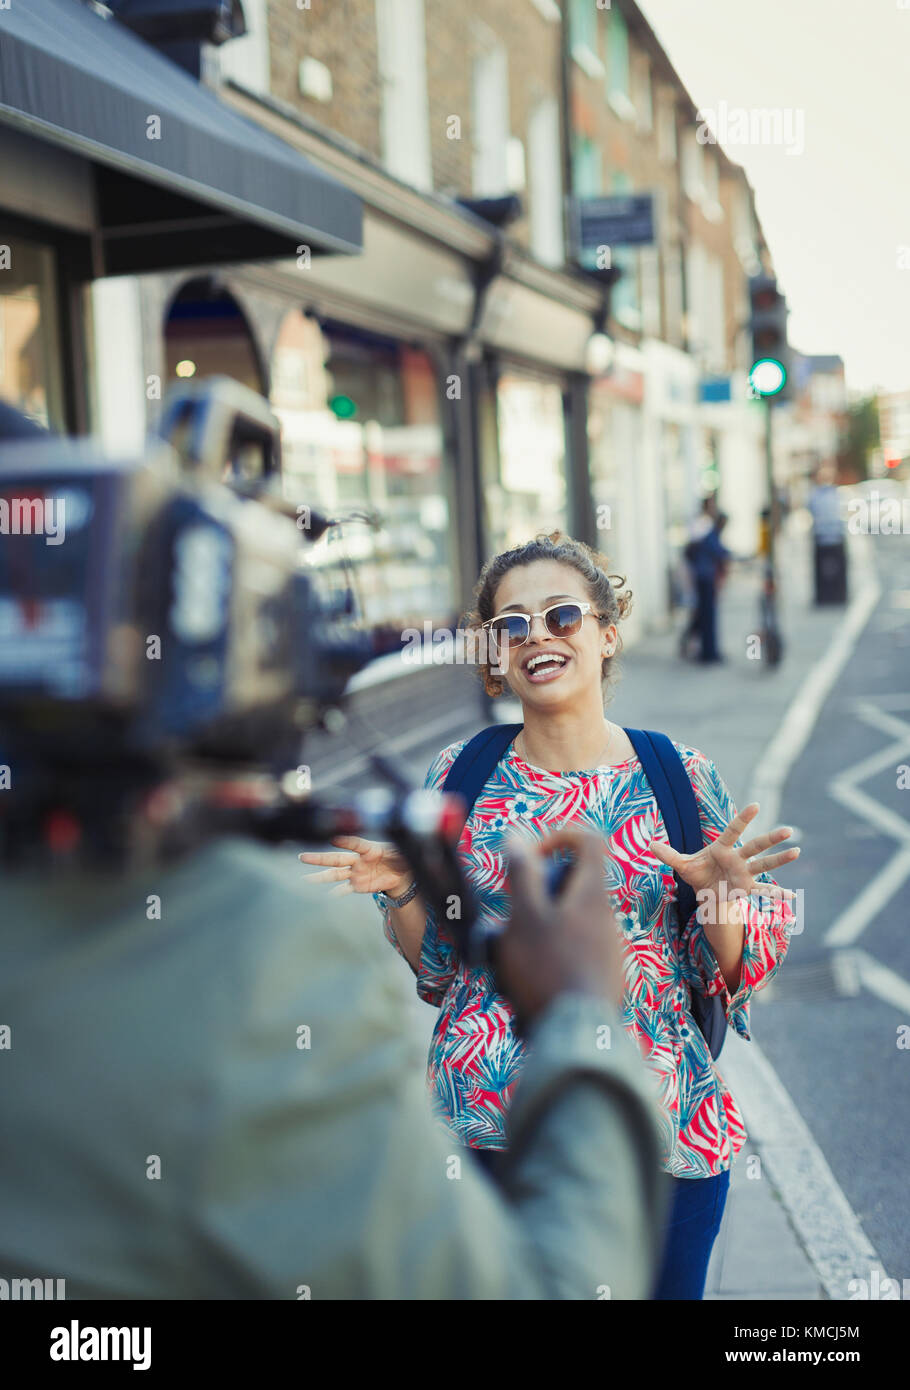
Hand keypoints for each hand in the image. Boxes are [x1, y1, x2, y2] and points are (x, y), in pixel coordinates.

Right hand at [299, 836, 412, 898]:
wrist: (401, 873)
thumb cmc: (399, 857)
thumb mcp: (400, 851)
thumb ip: (395, 849)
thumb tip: (398, 841)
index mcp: (367, 849)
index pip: (355, 844)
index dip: (345, 842)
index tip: (333, 840)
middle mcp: (357, 860)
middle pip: (336, 859)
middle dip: (319, 859)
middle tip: (303, 857)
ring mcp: (355, 873)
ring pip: (335, 874)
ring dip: (321, 876)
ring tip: (306, 878)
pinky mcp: (358, 885)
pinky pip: (345, 889)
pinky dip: (338, 892)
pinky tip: (329, 894)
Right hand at [495, 828, 623, 1024]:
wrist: (579, 1034)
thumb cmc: (547, 969)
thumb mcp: (524, 916)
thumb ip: (521, 874)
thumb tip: (517, 838)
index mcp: (591, 893)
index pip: (588, 839)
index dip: (558, 836)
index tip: (531, 858)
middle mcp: (606, 915)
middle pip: (573, 883)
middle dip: (538, 892)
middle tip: (513, 917)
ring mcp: (608, 945)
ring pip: (569, 919)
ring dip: (539, 927)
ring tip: (512, 958)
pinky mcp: (604, 972)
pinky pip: (573, 948)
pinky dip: (550, 954)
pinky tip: (529, 982)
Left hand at [649, 803, 798, 920]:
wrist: (705, 892)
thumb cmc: (696, 873)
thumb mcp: (682, 864)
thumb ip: (669, 854)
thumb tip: (650, 844)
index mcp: (722, 847)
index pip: (734, 830)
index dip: (743, 819)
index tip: (756, 806)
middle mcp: (738, 858)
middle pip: (756, 846)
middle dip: (771, 838)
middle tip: (788, 829)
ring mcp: (745, 873)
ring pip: (764, 864)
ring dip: (780, 859)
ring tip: (796, 851)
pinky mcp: (747, 888)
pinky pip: (764, 891)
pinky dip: (777, 895)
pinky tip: (793, 898)